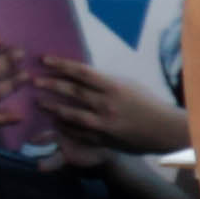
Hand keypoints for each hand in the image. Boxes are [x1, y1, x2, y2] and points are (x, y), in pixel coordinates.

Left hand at [32, 51, 186, 159]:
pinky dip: (65, 126)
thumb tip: (80, 76)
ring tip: (39, 102)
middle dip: (51, 84)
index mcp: (114, 86)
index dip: (61, 65)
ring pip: (71, 113)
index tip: (44, 60)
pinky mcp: (103, 138)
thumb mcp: (128, 86)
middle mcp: (107, 103)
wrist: (165, 130)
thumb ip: (105, 83)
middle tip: (33, 80)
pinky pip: (78, 132)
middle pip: (73, 91)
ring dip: (53, 107)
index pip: (81, 72)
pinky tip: (56, 121)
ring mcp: (104, 123)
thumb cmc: (148, 104)